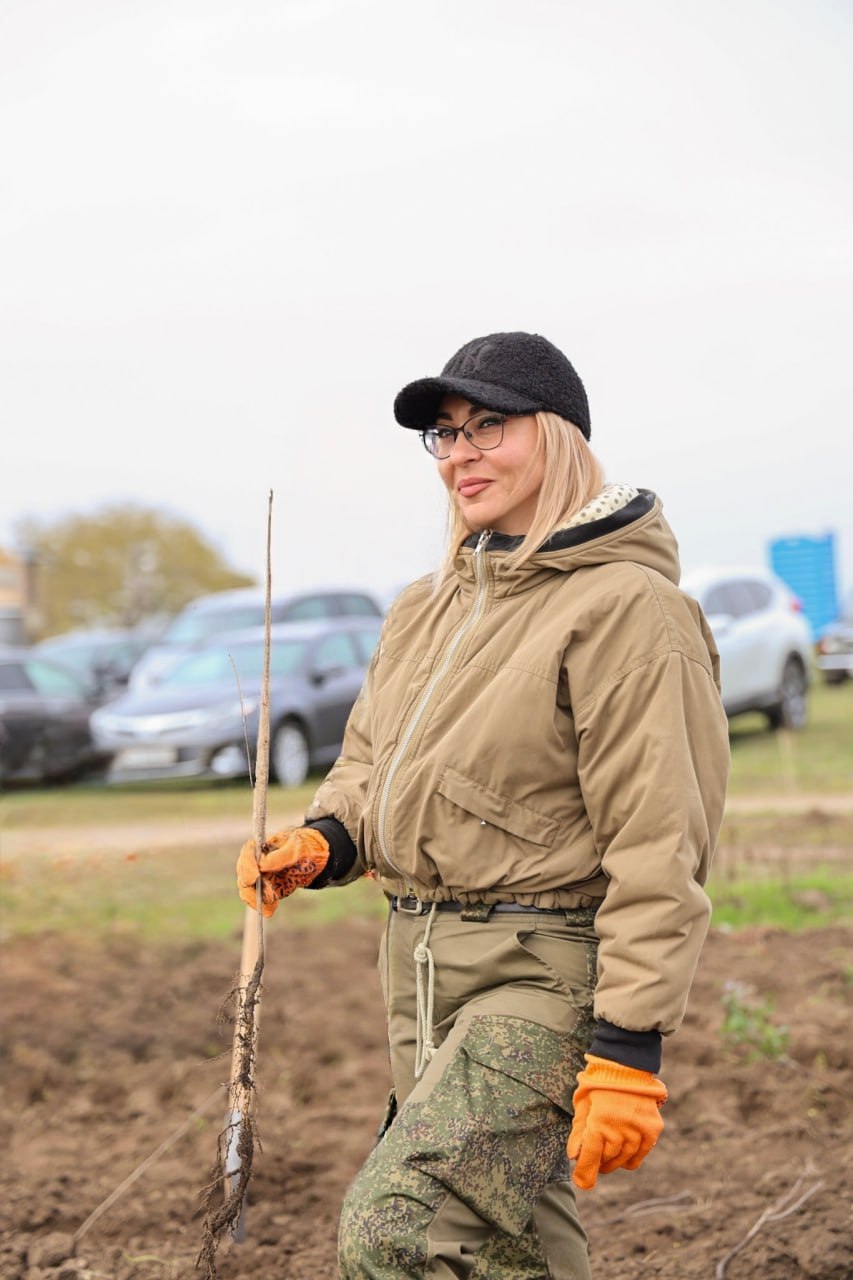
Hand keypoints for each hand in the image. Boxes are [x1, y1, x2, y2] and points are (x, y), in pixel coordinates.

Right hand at [236, 827, 329, 916]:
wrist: (315, 857)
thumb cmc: (304, 847)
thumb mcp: (297, 849)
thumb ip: (280, 856)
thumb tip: (261, 865)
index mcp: (260, 847)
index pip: (246, 855)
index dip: (248, 866)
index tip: (256, 876)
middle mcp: (255, 862)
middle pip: (243, 875)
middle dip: (252, 887)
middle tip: (268, 893)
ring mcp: (259, 877)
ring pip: (247, 890)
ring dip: (256, 899)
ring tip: (272, 902)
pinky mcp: (266, 890)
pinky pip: (258, 900)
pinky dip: (262, 907)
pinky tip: (270, 911)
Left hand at [568, 1054, 666, 1188]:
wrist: (626, 1064)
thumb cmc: (598, 1083)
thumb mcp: (582, 1105)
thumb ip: (578, 1133)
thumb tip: (574, 1156)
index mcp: (599, 1124)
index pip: (591, 1159)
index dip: (584, 1174)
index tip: (582, 1182)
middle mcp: (620, 1132)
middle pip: (607, 1161)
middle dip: (597, 1162)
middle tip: (593, 1157)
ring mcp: (639, 1132)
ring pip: (623, 1160)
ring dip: (613, 1159)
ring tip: (607, 1150)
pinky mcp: (652, 1130)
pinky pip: (640, 1155)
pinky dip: (630, 1155)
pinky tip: (623, 1145)